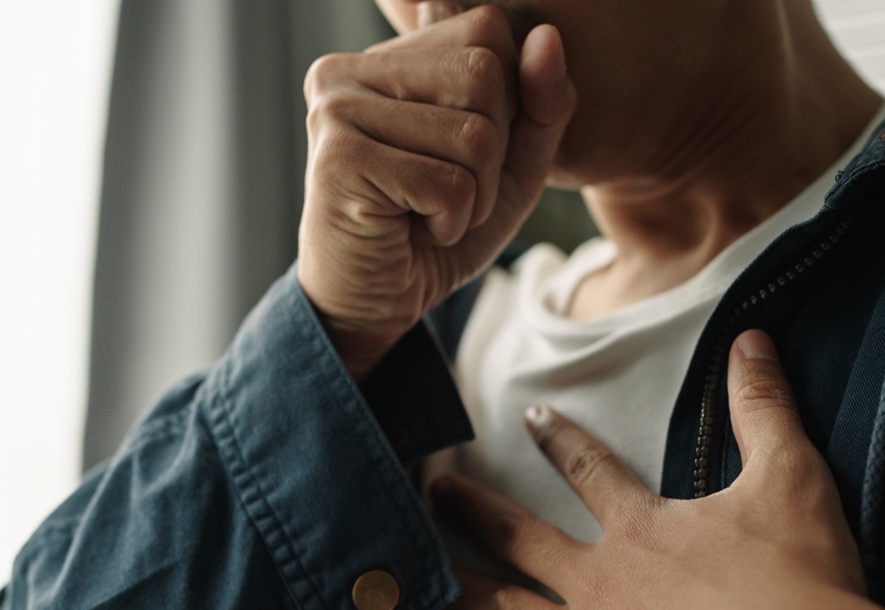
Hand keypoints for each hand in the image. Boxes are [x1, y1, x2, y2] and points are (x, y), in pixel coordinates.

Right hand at [297, 7, 575, 378]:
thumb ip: (541, 105)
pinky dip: (452, 222)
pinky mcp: (339, 159)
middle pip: (485, 71)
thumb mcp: (512, 167)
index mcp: (387, 58)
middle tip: (447, 191)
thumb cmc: (437, 231)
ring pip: (474, 133)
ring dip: (474, 195)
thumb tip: (548, 38)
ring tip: (429, 213)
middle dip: (493, 152)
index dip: (507, 101)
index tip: (464, 154)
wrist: (375, 305)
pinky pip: (449, 183)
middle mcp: (349, 69)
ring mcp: (336, 109)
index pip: (488, 29)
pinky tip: (413, 229)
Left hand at [429, 330, 884, 609]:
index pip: (587, 469)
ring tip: (417, 586)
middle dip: (474, 511)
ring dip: (462, 594)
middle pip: (520, 537)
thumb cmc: (799, 582)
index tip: (526, 417)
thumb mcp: (790, 478)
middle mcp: (600, 583)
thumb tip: (751, 340)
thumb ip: (763, 407)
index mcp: (640, 529)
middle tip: (432, 490)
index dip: (557, 439)